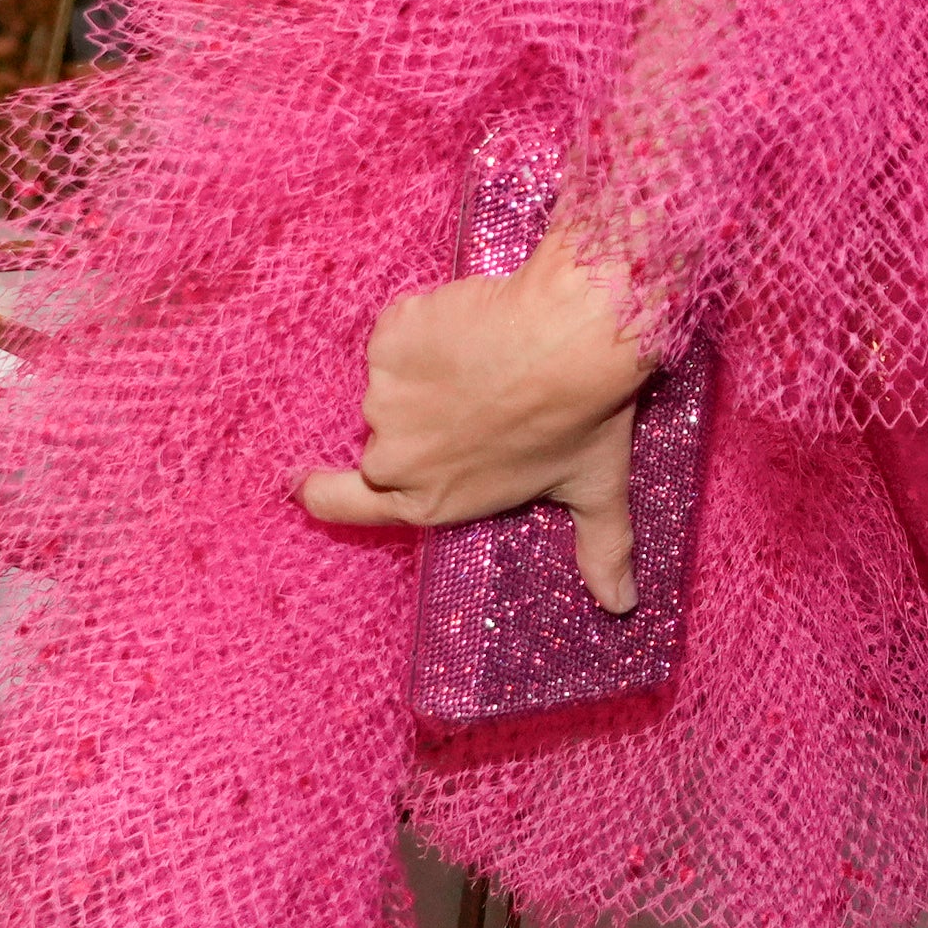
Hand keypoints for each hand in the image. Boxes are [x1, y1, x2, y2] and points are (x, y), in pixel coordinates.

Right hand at [298, 227, 654, 609]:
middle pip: (387, 432)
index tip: (305, 482)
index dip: (322, 494)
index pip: (347, 506)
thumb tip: (622, 605)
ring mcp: (385, 397)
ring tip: (490, 356)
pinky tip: (472, 324)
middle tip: (480, 391)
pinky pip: (402, 326)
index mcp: (428, 500)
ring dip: (432, 363)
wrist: (572, 338)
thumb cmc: (583, 417)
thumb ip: (601, 552)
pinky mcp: (388, 341)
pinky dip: (430, 322)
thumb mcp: (592, 491)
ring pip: (397, 375)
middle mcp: (394, 458)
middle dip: (424, 411)